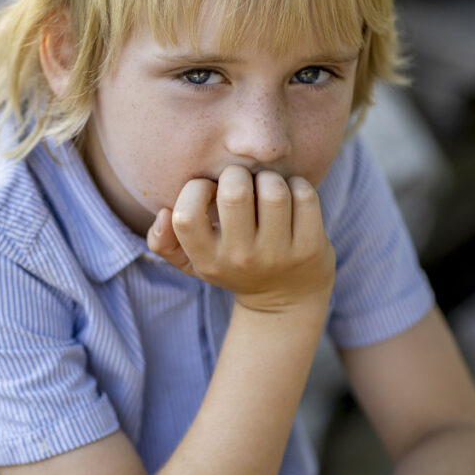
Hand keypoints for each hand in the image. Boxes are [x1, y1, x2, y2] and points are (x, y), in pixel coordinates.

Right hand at [147, 165, 334, 315]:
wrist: (286, 300)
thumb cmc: (234, 266)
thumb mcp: (195, 263)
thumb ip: (164, 241)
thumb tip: (163, 213)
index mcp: (208, 260)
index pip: (186, 215)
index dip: (196, 190)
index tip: (210, 192)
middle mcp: (241, 260)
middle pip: (234, 192)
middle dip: (237, 174)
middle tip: (243, 183)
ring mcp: (278, 255)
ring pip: (273, 190)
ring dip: (269, 178)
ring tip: (267, 188)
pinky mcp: (311, 247)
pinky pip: (304, 195)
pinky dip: (297, 184)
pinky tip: (291, 196)